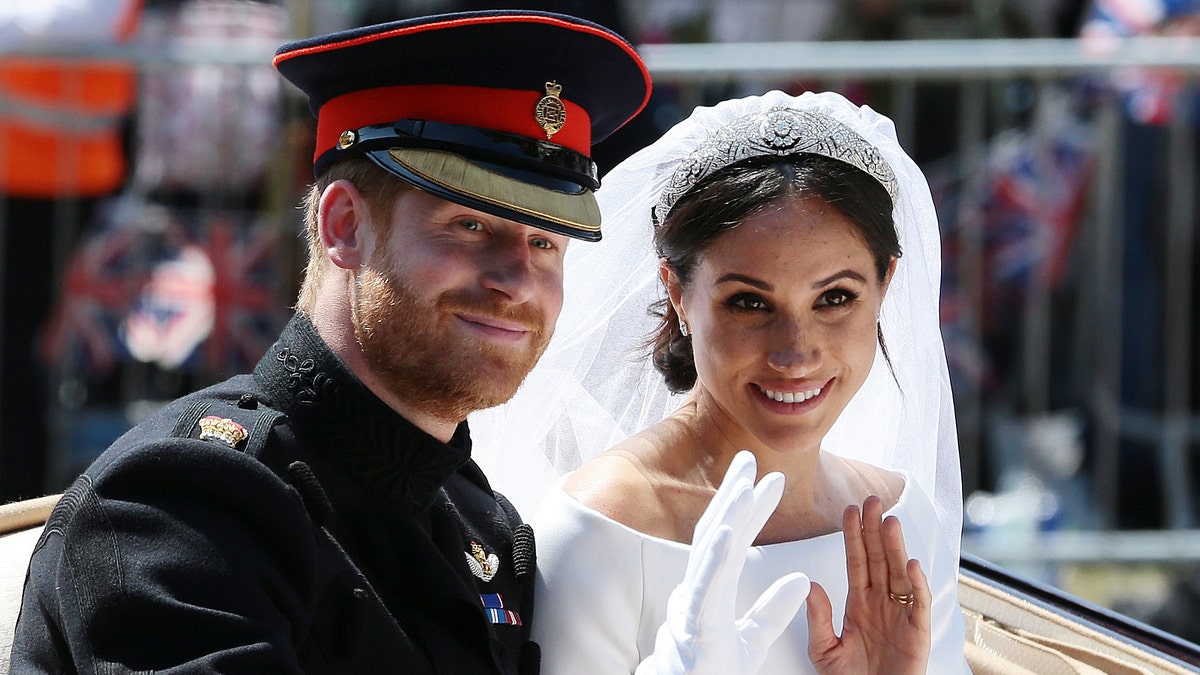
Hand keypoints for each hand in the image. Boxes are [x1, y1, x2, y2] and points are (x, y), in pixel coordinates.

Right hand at [636, 451, 811, 674]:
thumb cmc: (708, 674)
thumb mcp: (751, 642)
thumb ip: (773, 610)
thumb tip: (801, 580)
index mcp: (711, 592)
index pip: (733, 541)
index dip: (751, 509)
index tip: (770, 480)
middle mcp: (697, 591)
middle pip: (716, 533)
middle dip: (733, 494)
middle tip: (749, 458)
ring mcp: (692, 606)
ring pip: (708, 552)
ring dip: (727, 515)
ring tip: (745, 483)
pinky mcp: (694, 626)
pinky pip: (706, 588)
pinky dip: (716, 557)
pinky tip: (729, 531)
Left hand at [806, 495, 930, 674]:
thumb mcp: (824, 650)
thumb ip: (818, 619)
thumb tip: (810, 586)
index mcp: (859, 603)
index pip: (856, 561)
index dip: (854, 536)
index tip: (849, 511)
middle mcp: (881, 603)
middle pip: (879, 559)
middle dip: (875, 530)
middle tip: (872, 501)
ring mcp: (901, 615)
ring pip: (899, 573)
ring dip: (895, 548)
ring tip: (890, 521)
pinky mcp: (918, 632)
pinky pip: (919, 603)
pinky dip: (917, 584)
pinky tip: (909, 564)